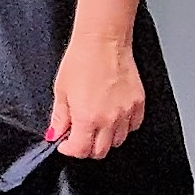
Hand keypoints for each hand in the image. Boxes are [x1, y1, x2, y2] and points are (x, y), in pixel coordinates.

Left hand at [47, 35, 145, 159]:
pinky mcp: (139, 104)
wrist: (103, 43)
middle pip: (100, 151)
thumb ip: (59, 117)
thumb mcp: (61, 90)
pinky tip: (111, 116)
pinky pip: (132, 127)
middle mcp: (109, 119)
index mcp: (87, 117)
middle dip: (86, 148)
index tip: (64, 143)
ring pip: (117, 141)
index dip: (69, 150)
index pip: (80, 150)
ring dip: (104, 138)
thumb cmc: (81, 61)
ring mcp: (126, 113)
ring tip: (93, 124)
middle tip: (77, 136)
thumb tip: (55, 133)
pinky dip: (122, 128)